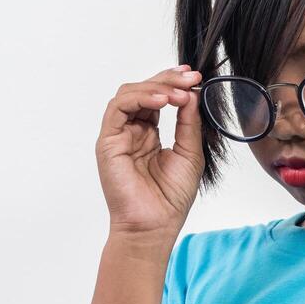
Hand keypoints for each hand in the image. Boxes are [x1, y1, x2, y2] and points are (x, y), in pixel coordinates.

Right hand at [96, 64, 204, 238]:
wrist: (154, 226)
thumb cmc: (170, 198)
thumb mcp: (190, 152)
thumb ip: (189, 122)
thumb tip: (192, 93)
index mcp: (149, 134)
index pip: (158, 98)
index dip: (175, 84)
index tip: (196, 78)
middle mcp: (131, 132)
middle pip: (143, 90)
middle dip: (168, 79)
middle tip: (192, 77)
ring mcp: (118, 135)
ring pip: (129, 94)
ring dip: (156, 87)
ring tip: (179, 92)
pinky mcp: (108, 142)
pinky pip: (118, 108)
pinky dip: (140, 98)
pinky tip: (162, 101)